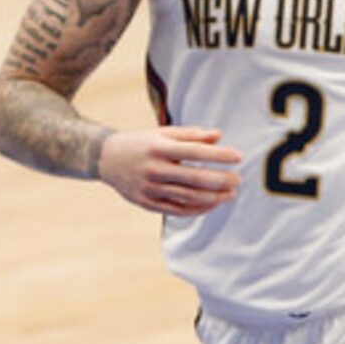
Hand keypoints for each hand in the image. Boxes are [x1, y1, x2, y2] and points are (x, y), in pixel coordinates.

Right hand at [97, 125, 243, 214]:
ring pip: (189, 197)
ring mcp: (150, 188)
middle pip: (195, 178)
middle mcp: (153, 168)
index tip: (239, 156)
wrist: (105, 158)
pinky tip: (212, 203)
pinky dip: (198, 208)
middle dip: (221, 180)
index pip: (195, 152)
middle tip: (238, 180)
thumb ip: (190, 135)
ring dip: (214, 197)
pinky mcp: (147, 203)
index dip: (219, 155)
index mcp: (157, 147)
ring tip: (230, 194)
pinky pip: (178, 210)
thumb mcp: (161, 133)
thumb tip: (219, 136)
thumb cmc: (140, 144)